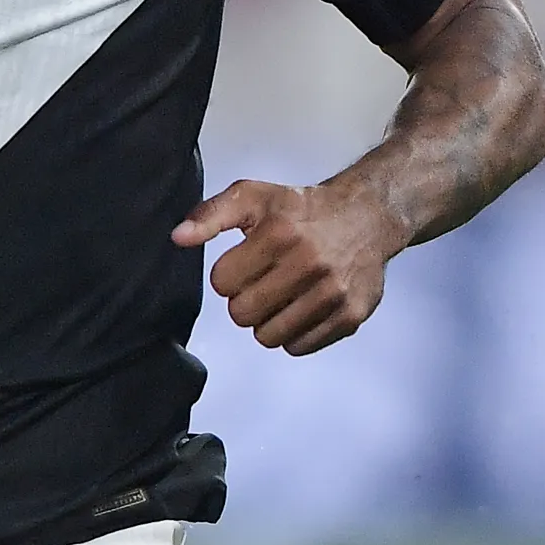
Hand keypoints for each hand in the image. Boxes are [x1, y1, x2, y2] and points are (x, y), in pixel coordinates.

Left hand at [178, 178, 401, 354]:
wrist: (366, 217)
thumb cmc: (303, 209)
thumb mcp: (254, 196)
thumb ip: (211, 214)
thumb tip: (178, 237)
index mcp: (280, 233)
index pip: (223, 282)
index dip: (228, 275)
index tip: (245, 264)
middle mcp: (309, 263)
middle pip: (242, 314)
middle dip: (245, 301)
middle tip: (262, 283)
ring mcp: (333, 293)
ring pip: (269, 337)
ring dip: (268, 321)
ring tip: (281, 297)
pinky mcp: (350, 316)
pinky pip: (299, 347)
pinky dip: (295, 333)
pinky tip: (302, 307)